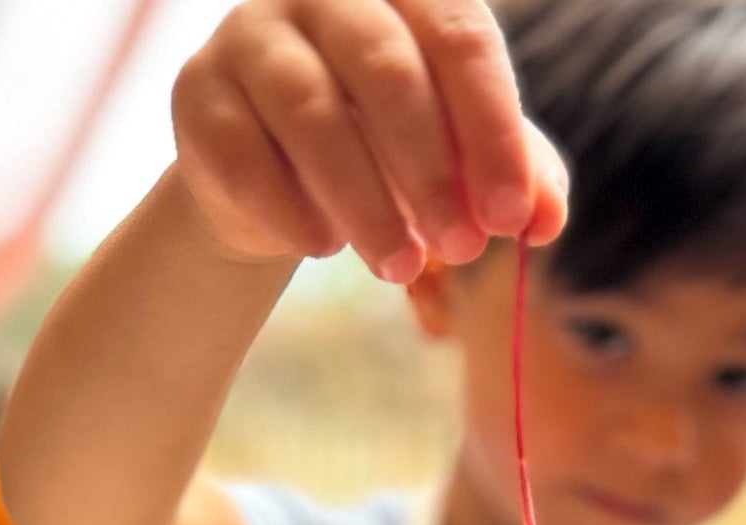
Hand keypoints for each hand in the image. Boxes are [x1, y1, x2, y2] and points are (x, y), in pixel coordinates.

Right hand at [170, 0, 568, 281]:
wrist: (271, 180)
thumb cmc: (384, 152)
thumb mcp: (459, 161)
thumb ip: (514, 179)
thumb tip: (546, 221)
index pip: (461, 37)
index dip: (492, 132)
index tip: (511, 217)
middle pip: (387, 71)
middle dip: (431, 172)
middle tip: (460, 250)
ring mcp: (251, 35)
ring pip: (314, 115)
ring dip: (366, 204)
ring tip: (399, 267)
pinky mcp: (198, 94)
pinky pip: (246, 157)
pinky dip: (292, 212)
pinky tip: (321, 245)